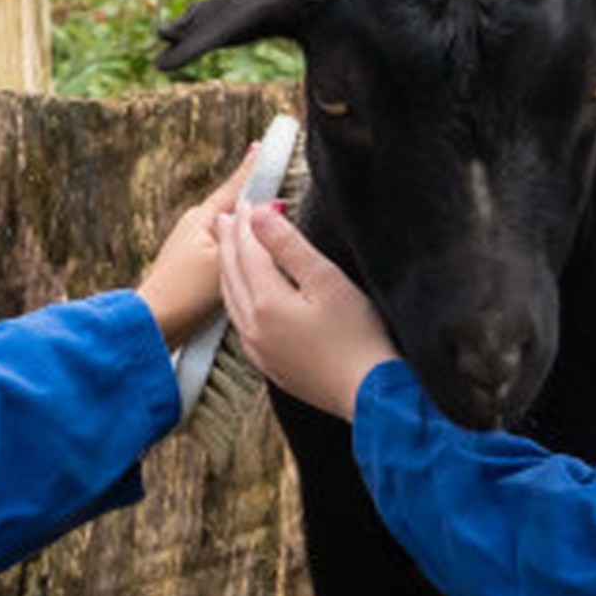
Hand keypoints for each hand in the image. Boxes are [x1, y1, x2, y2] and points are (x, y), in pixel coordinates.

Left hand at [134, 154, 267, 344]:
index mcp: (202, 218)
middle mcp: (194, 226)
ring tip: (268, 227)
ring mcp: (192, 247)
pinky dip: (239, 251)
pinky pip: (225, 251)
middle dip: (254, 200)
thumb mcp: (224, 260)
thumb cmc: (186, 294)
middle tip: (276, 185)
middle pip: (234, 208)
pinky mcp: (193, 269)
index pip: (235, 185)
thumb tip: (271, 209)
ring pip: (231, 231)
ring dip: (247, 229)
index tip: (264, 144)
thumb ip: (248, 235)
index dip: (253, 166)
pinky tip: (249, 261)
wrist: (155, 325)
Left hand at [217, 203, 396, 417]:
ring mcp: (258, 349)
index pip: (247, 251)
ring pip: (231, 298)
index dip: (247, 223)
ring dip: (228, 268)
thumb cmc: (357, 336)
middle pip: (232, 273)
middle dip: (230, 241)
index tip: (249, 200)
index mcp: (265, 302)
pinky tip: (244, 293)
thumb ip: (289, 246)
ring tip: (229, 247)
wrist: (369, 394)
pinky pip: (241, 322)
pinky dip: (236, 297)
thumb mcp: (326, 280)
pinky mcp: (269, 365)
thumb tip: (260, 215)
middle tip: (227, 216)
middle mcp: (252, 326)